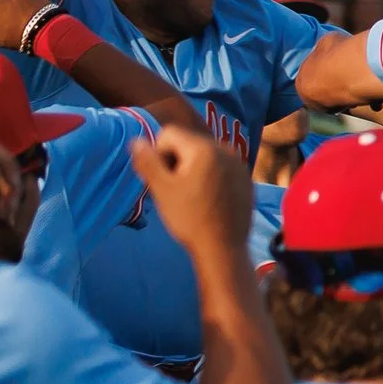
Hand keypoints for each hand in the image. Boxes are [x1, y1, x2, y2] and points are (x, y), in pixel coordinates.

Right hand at [132, 125, 252, 262]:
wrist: (223, 249)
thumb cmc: (189, 219)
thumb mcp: (162, 189)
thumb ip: (147, 161)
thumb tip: (136, 140)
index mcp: (203, 147)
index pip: (169, 134)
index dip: (159, 155)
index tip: (164, 180)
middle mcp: (225, 149)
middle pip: (187, 143)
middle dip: (176, 161)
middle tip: (176, 190)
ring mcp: (239, 163)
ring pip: (203, 155)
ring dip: (192, 169)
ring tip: (192, 196)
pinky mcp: (246, 178)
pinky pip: (220, 167)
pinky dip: (210, 177)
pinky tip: (208, 200)